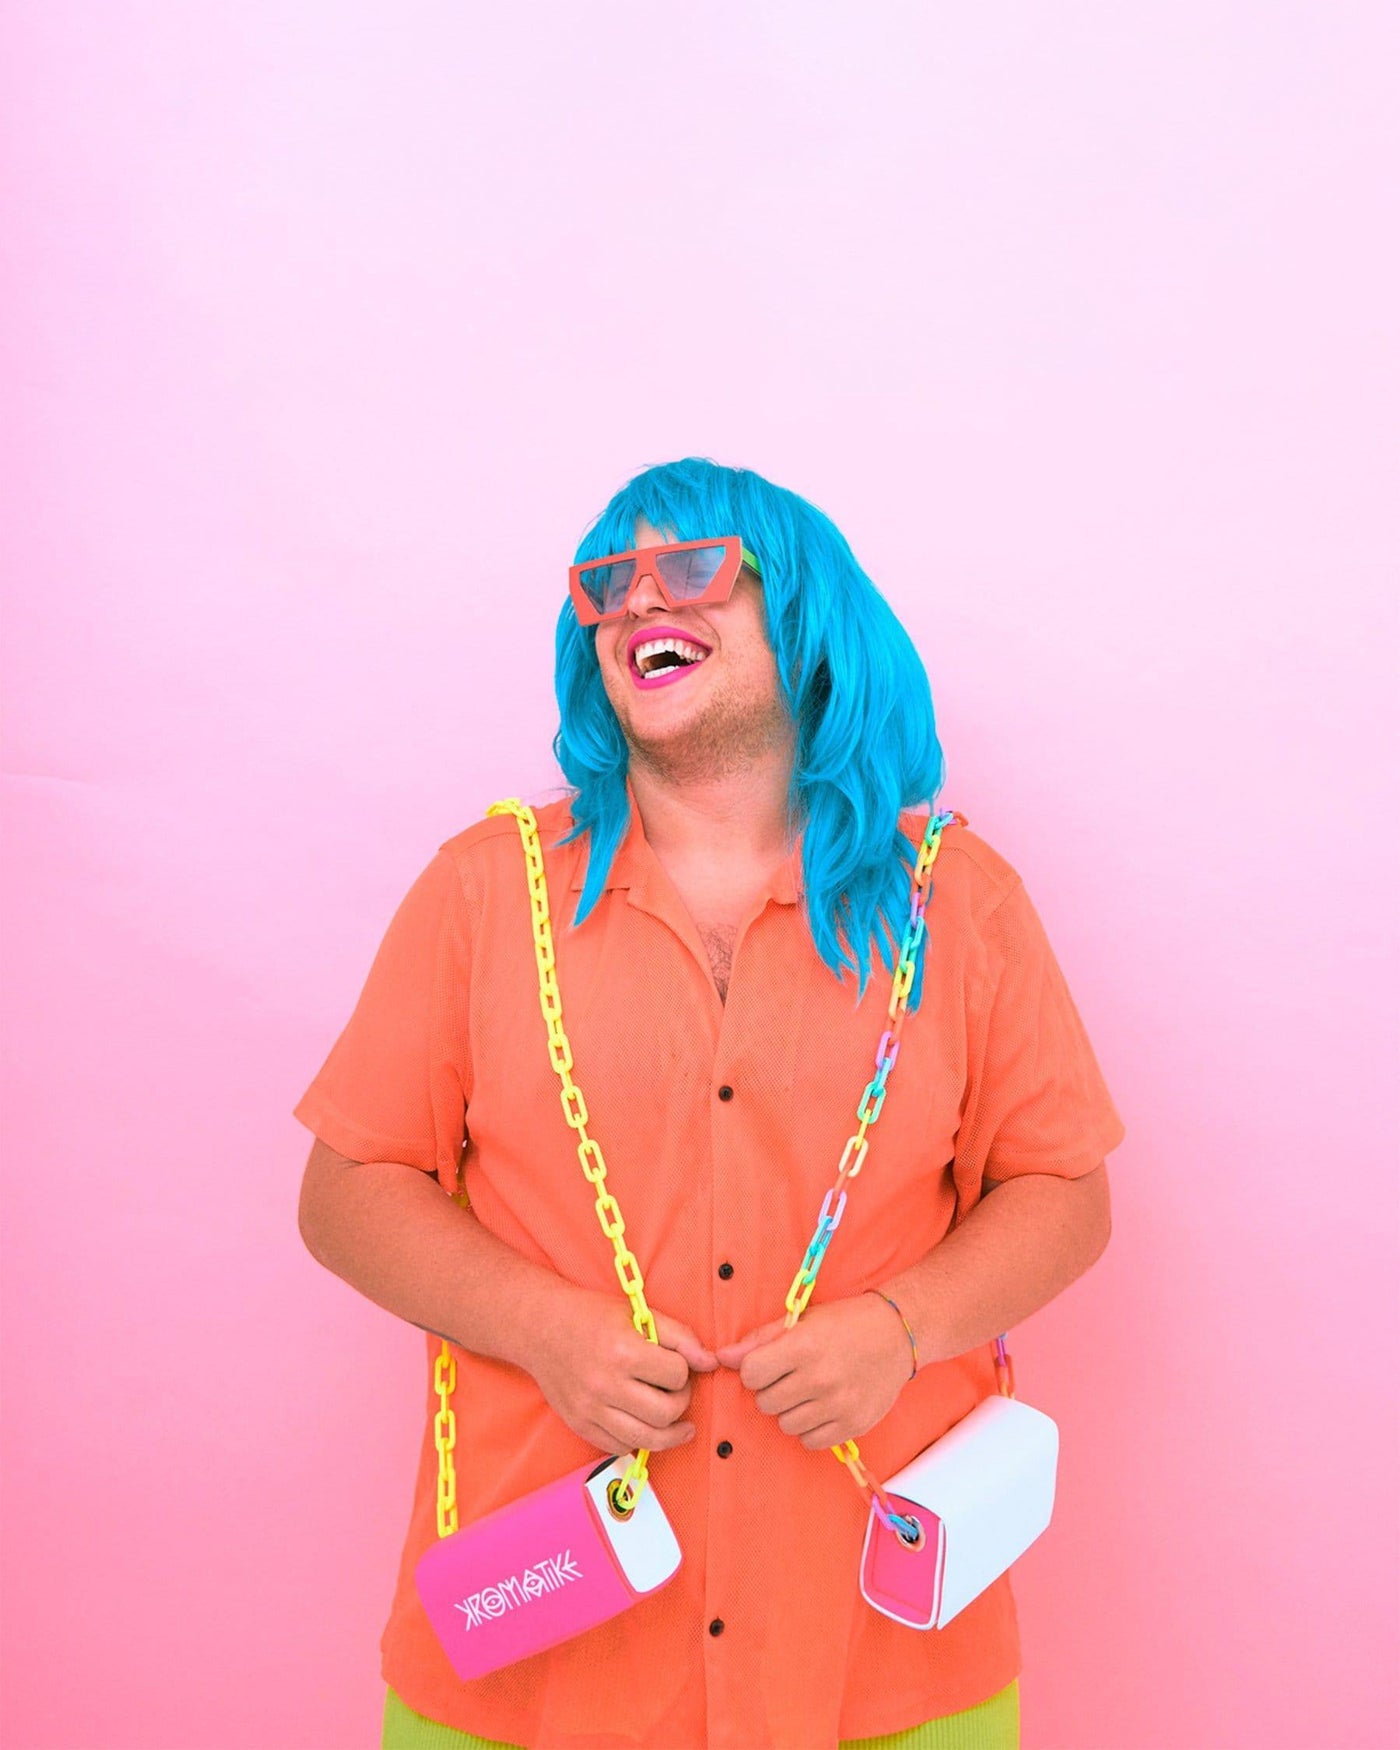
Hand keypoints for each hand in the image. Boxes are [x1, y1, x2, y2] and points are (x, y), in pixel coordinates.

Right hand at [528, 1283, 717, 1456]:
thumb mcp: (637, 1314)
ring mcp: (590, 1409)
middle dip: (681, 1402)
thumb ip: (679, 1336)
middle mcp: (605, 1384)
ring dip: (669, 1431)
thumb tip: (710, 1363)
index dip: (683, 1369)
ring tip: (676, 1420)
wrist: (540, 1328)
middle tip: (676, 1390)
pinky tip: (643, 1424)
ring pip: (647, 1439)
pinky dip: (638, 1439)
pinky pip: (620, 1447)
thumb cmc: (592, 1316)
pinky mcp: (580, 1425)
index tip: (675, 1364)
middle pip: (665, 1413)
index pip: (676, 1374)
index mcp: (622, 1351)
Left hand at [714, 1293, 911, 1450]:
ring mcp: (838, 1405)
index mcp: (803, 1346)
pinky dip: (811, 1427)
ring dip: (791, 1410)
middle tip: (792, 1375)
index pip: (750, 1374)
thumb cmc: (846, 1323)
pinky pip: (810, 1441)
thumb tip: (722, 1357)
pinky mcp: (853, 1425)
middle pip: (765, 1402)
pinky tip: (822, 1407)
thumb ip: (760, 1340)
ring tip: (809, 1390)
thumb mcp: (802, 1320)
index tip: (768, 1364)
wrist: (897, 1334)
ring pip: (785, 1424)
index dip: (754, 1370)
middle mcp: (819, 1378)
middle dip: (772, 1389)